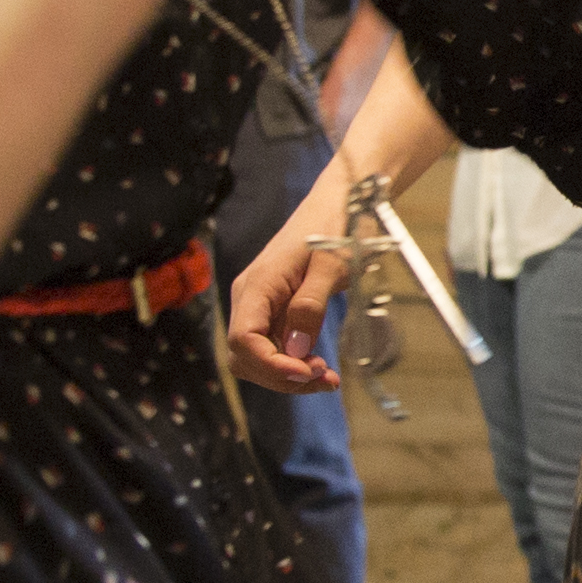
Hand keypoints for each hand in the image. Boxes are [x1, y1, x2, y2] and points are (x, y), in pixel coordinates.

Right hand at [221, 175, 355, 394]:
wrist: (338, 203)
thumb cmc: (336, 227)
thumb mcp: (331, 265)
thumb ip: (310, 305)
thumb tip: (297, 350)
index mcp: (258, 285)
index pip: (243, 339)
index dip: (270, 365)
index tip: (307, 372)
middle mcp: (250, 299)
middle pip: (246, 357)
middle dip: (281, 376)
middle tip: (325, 379)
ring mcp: (260, 308)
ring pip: (258, 359)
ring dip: (288, 376)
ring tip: (327, 378)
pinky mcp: (275, 313)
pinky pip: (275, 350)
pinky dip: (295, 365)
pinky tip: (321, 367)